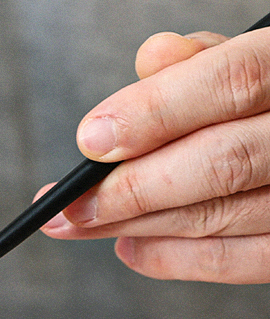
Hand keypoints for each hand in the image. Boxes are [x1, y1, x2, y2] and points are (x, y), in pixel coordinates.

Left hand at [40, 27, 269, 282]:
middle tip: (69, 206)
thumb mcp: (252, 57)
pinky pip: (236, 261)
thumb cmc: (268, 98)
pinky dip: (174, 259)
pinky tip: (128, 247)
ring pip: (218, 217)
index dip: (154, 112)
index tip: (90, 140)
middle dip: (130, 189)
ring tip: (80, 225)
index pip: (233, 83)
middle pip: (220, 163)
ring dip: (136, 226)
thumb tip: (151, 60)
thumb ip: (202, 63)